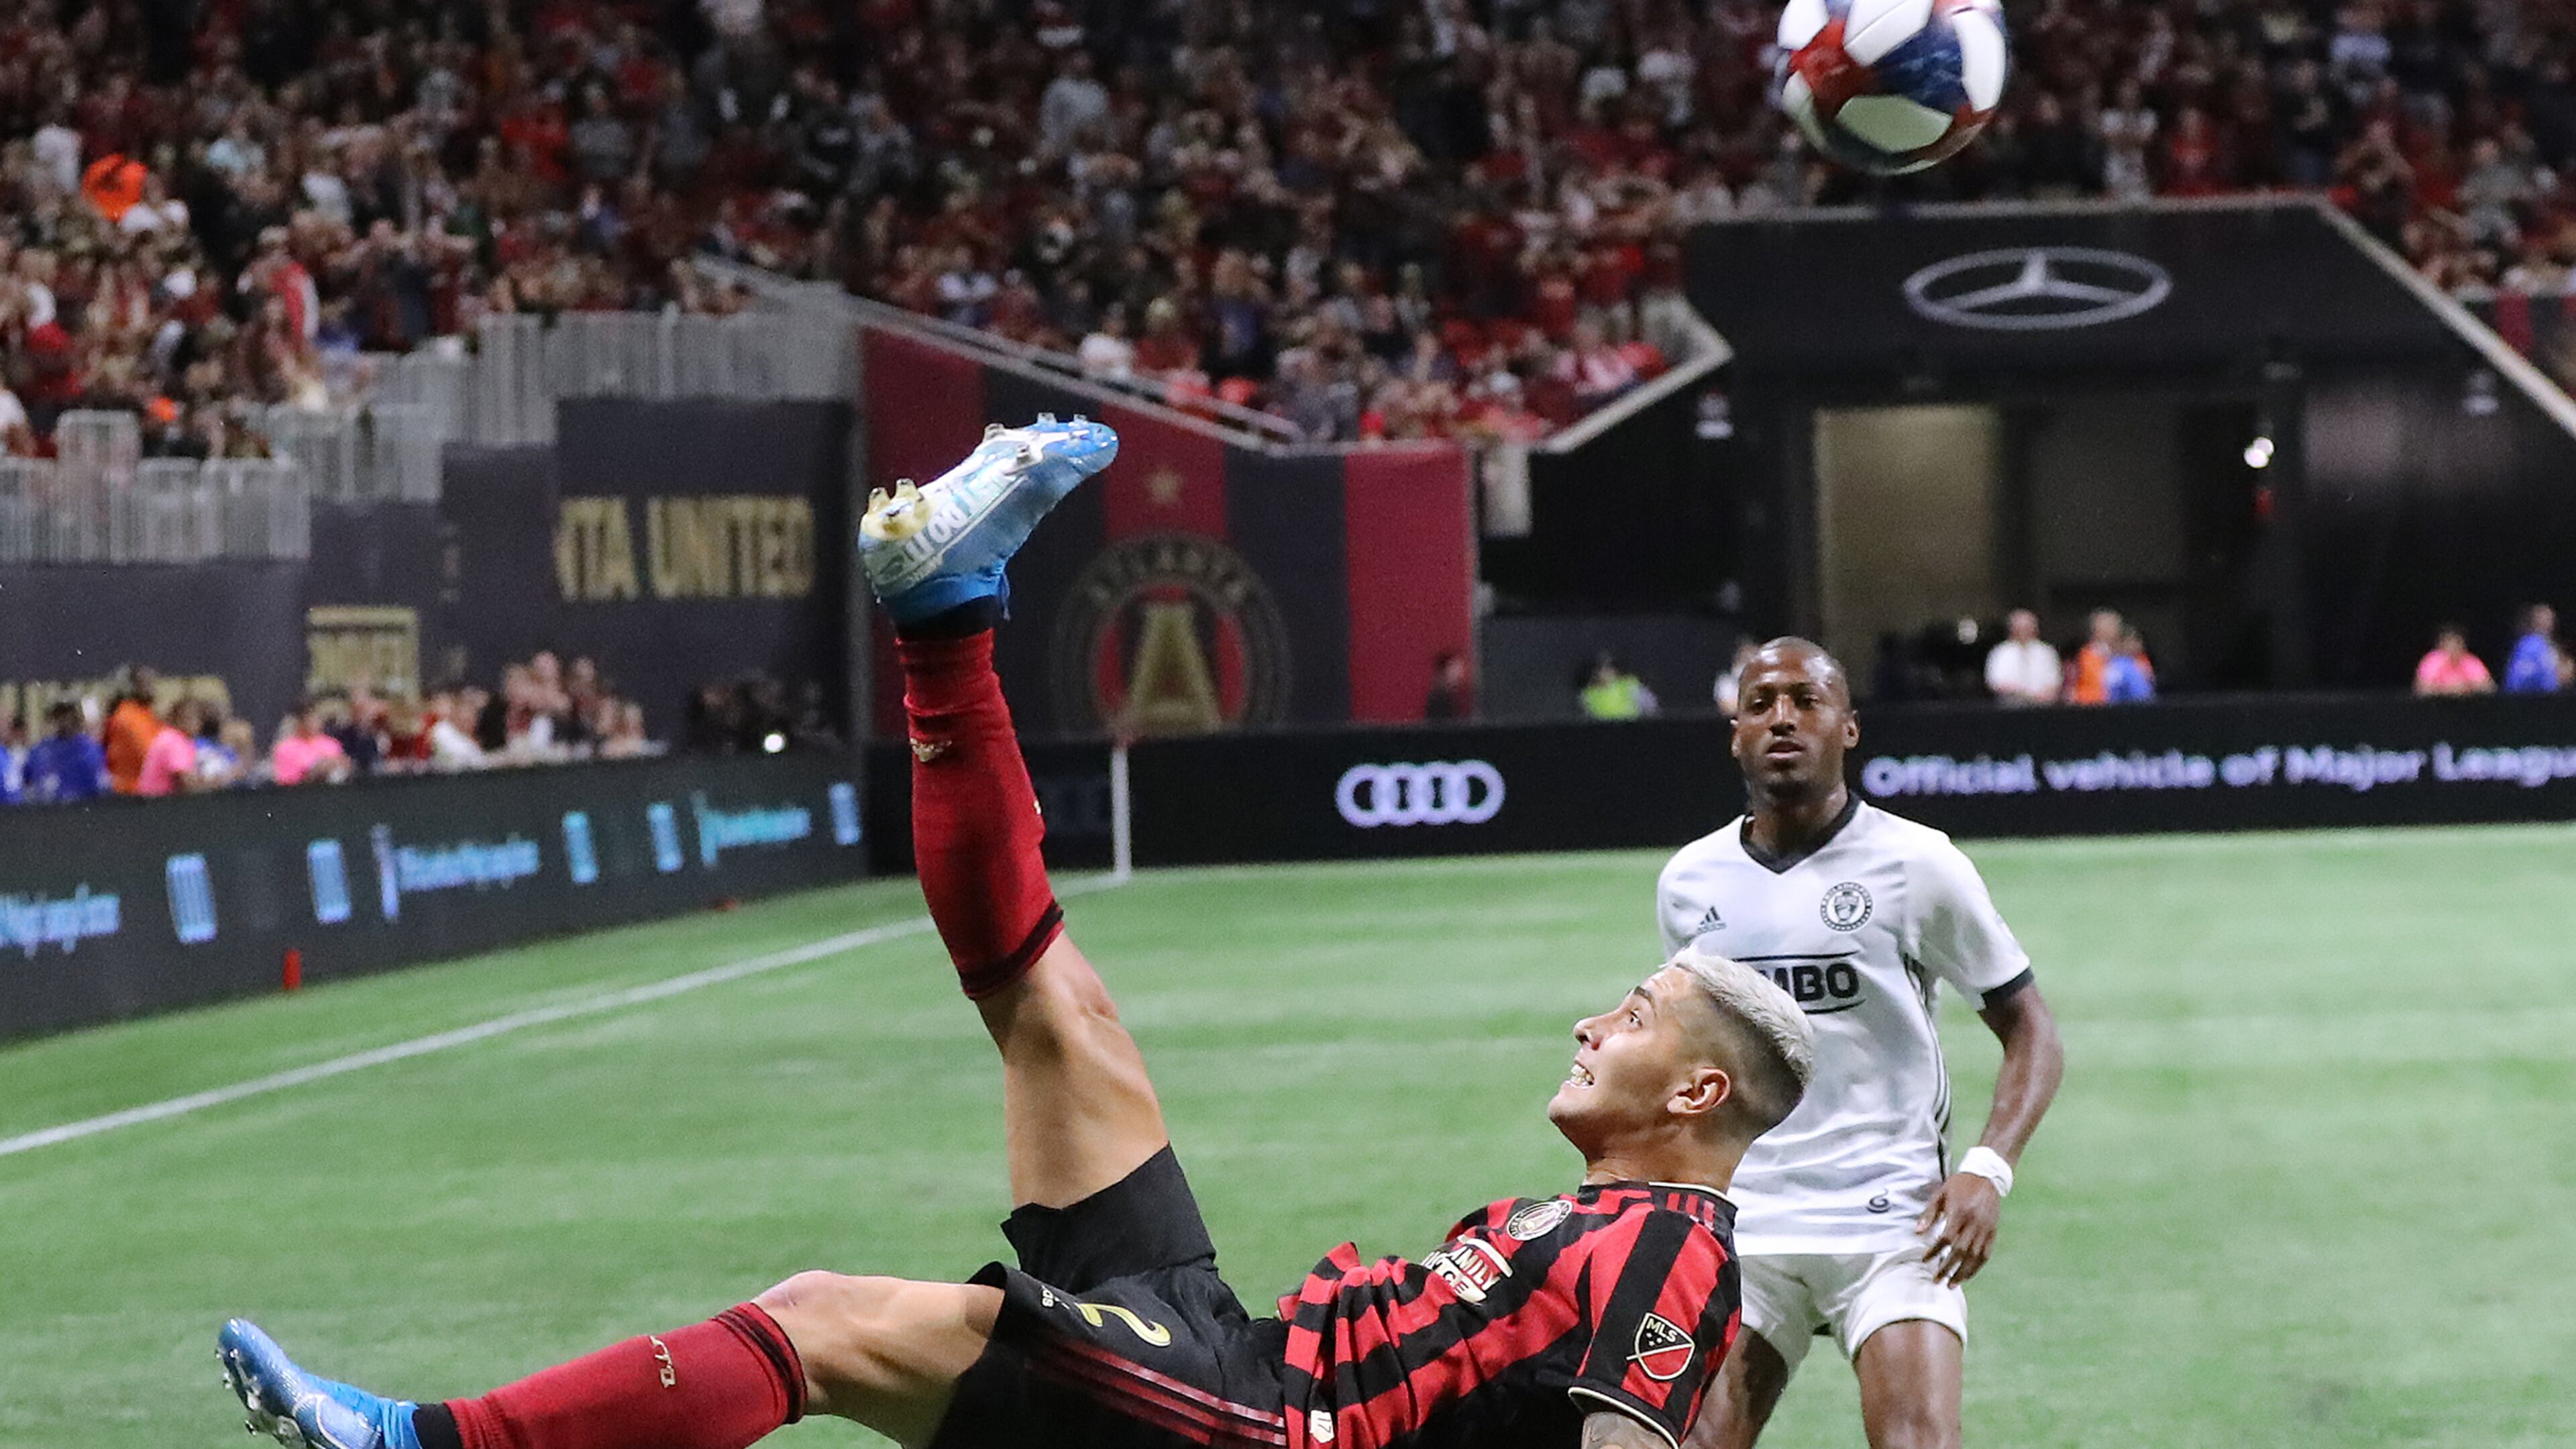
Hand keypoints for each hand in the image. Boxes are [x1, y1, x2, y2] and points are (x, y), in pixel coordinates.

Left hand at [1914, 1171, 2002, 1286]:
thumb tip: (1916, 1233)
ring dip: (1963, 1273)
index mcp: (1959, 1213)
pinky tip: (1968, 1275)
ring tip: (1951, 1284)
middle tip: (1936, 1280)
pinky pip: (1986, 1254)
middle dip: (1948, 1268)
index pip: (1946, 1238)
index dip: (1935, 1251)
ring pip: (1975, 1256)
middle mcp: (1974, 1223)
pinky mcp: (1993, 1232)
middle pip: (1961, 1251)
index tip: (1925, 1260)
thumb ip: (1929, 1214)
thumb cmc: (1959, 1186)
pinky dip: (1977, 1267)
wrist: (1986, 1176)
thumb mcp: (1940, 1195)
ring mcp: (1985, 1229)